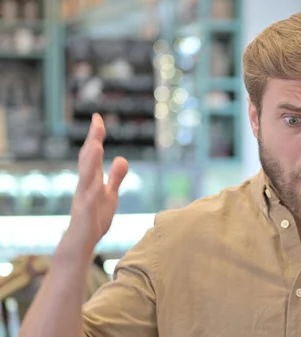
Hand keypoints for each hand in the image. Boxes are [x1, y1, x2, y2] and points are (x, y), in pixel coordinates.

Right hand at [67, 113, 128, 249]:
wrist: (80, 244)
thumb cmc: (94, 219)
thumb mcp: (110, 195)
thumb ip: (115, 178)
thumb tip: (122, 157)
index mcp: (91, 180)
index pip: (93, 154)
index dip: (96, 136)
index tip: (99, 117)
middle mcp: (84, 186)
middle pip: (88, 160)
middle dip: (92, 141)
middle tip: (97, 122)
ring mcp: (83, 199)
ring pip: (86, 177)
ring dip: (90, 161)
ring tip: (96, 144)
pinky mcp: (84, 215)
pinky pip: (89, 202)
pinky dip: (93, 192)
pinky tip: (98, 184)